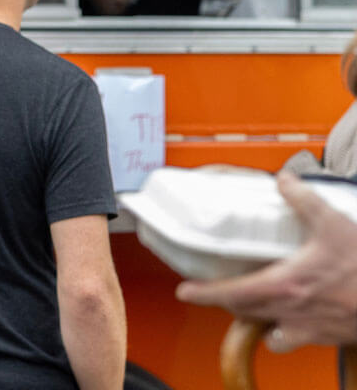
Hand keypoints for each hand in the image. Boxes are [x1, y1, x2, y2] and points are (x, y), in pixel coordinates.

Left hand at [176, 173, 356, 350]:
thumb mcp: (334, 224)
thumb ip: (303, 200)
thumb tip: (283, 180)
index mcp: (284, 285)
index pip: (231, 293)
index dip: (203, 293)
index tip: (185, 292)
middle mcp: (290, 311)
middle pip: (243, 312)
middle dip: (227, 302)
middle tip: (220, 290)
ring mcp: (307, 328)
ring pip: (268, 332)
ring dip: (257, 319)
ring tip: (255, 304)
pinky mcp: (326, 337)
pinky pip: (296, 339)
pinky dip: (287, 332)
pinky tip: (290, 318)